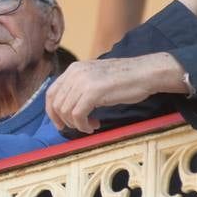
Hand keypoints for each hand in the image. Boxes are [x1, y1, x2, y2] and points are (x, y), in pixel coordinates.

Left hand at [46, 53, 182, 133]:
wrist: (145, 73)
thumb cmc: (125, 79)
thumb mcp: (96, 77)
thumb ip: (80, 87)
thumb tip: (68, 107)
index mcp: (74, 69)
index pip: (51, 93)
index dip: (52, 112)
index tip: (60, 124)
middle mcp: (75, 73)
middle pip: (56, 105)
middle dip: (64, 121)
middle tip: (80, 127)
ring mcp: (83, 82)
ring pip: (66, 112)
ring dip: (77, 124)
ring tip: (91, 125)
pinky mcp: (93, 92)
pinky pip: (78, 116)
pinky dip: (83, 125)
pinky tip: (95, 125)